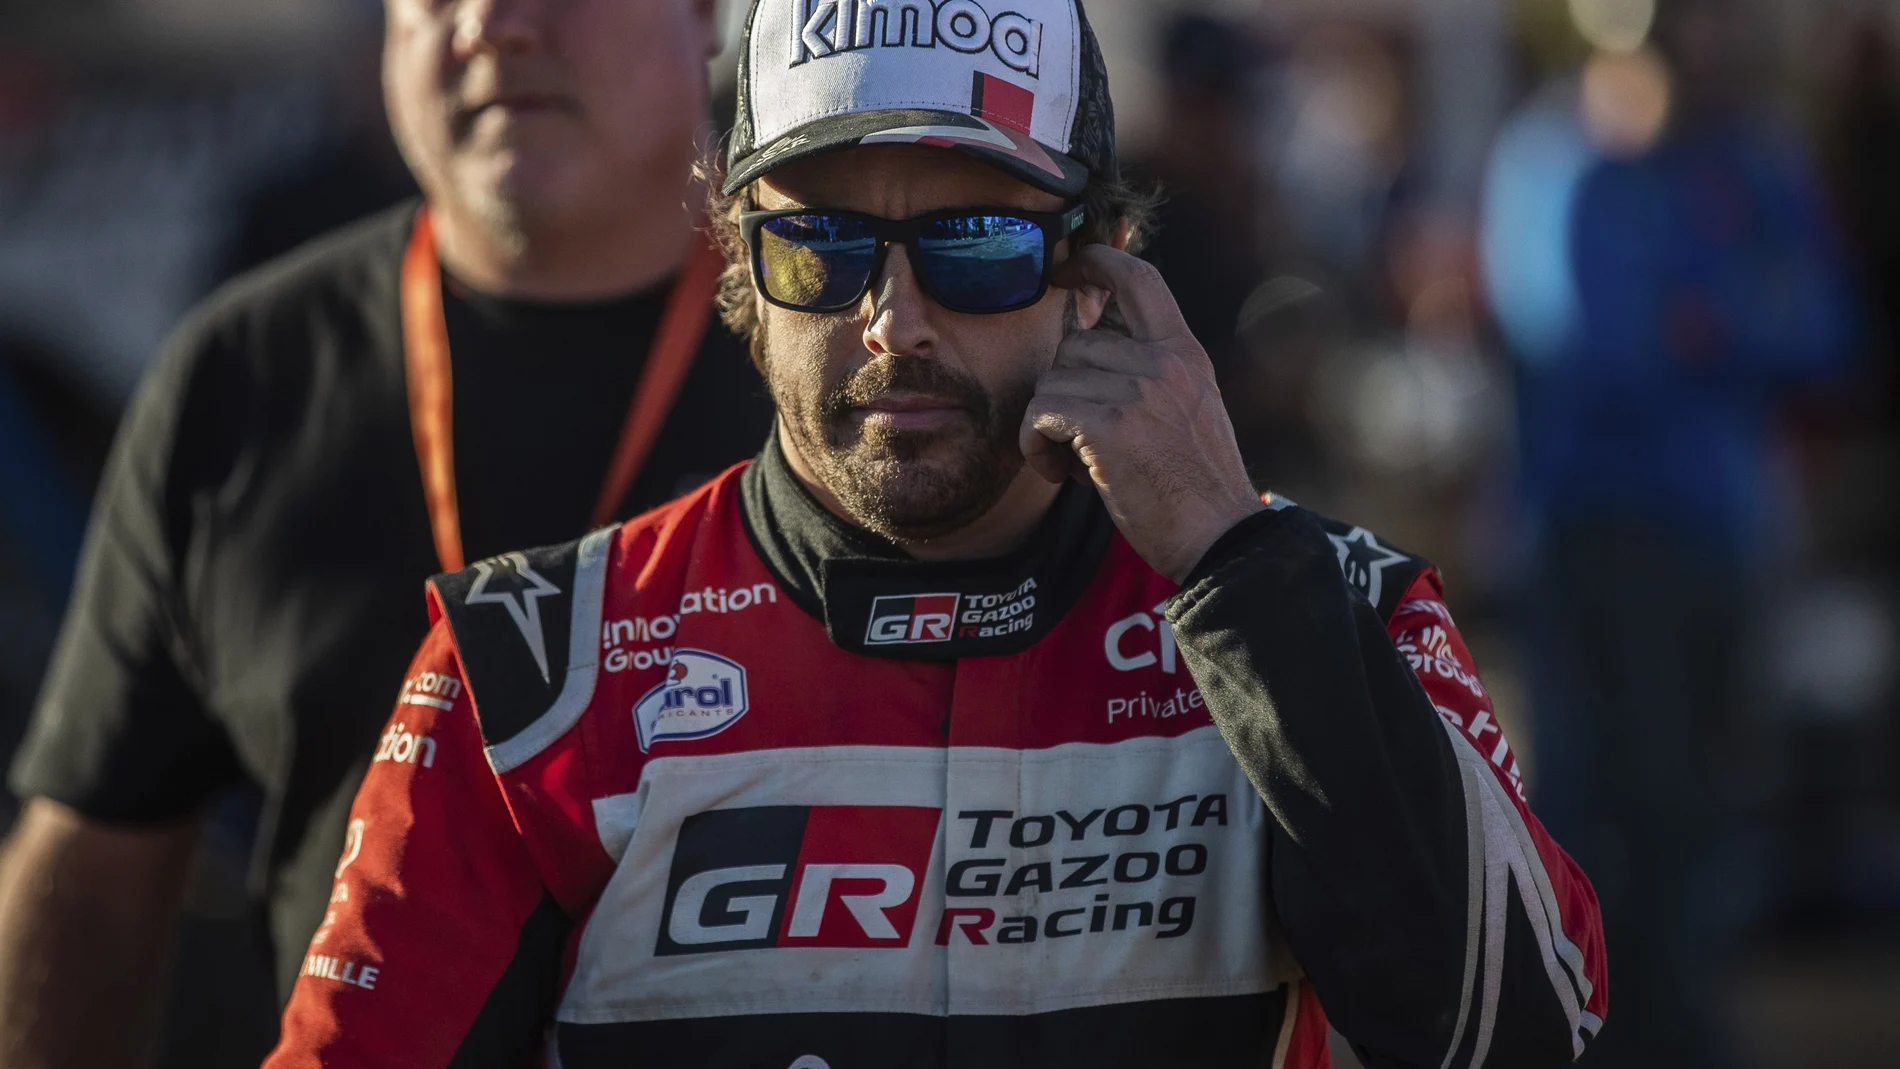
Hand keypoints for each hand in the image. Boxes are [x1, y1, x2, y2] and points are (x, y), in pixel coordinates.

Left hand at [1022, 244, 1263, 582]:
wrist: (1219, 538)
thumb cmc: (1196, 485)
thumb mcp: (1189, 408)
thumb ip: (1149, 372)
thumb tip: (1087, 346)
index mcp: (1184, 352)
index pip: (1140, 277)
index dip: (1096, 261)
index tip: (1065, 272)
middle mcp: (1163, 362)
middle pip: (1073, 345)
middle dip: (1065, 393)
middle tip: (1083, 442)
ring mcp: (1136, 392)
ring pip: (1051, 383)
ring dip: (1048, 427)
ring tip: (1078, 464)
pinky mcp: (1107, 427)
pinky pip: (1040, 415)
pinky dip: (1036, 446)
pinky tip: (1062, 474)